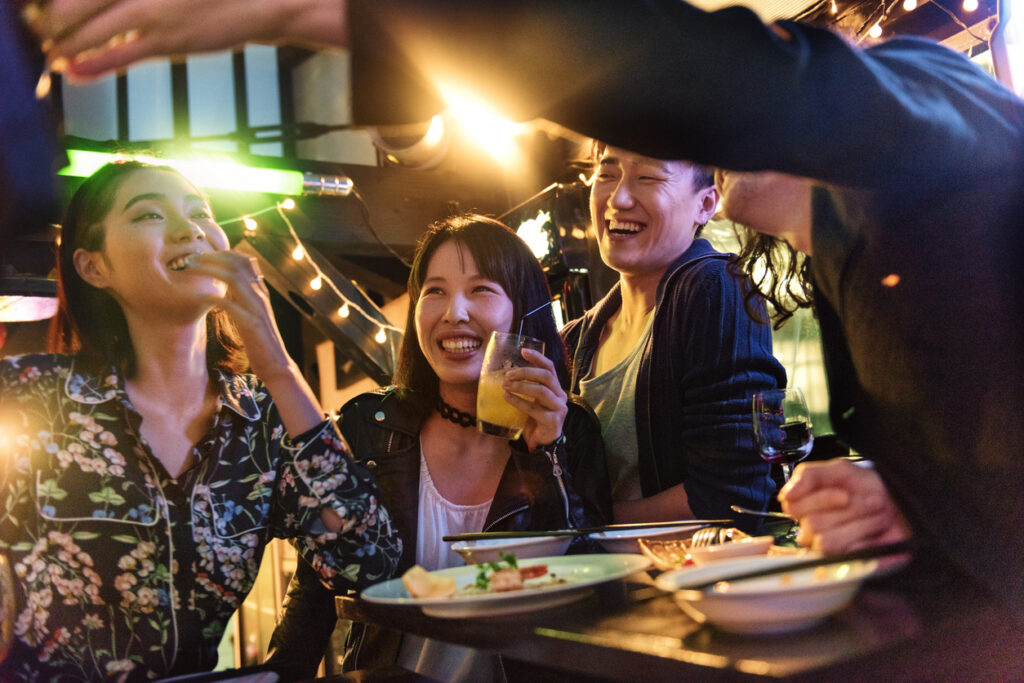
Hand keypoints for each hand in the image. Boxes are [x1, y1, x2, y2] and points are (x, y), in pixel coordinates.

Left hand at [29, 0, 347, 79]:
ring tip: (50, 54)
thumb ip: (139, 0)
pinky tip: (75, 70)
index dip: (61, 5)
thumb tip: (113, 23)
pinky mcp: (168, 42)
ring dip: (66, 45)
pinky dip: (94, 64)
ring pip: (93, 32)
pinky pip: (121, 55)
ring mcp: (152, 14)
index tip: (47, 13)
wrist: (262, 1)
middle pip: (78, 6)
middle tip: (39, 32)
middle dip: (53, 22)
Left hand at [185, 250, 291, 381]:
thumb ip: (242, 297)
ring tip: (192, 269)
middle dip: (214, 257)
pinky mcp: (251, 324)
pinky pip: (230, 304)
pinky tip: (200, 297)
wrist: (276, 363)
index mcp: (260, 292)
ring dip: (210, 270)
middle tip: (193, 257)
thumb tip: (226, 285)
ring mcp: (257, 308)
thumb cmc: (259, 340)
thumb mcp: (251, 313)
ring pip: (234, 278)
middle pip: (238, 264)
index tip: (204, 254)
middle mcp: (260, 295)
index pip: (245, 260)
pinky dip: (213, 297)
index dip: (224, 253)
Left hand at [501, 347, 567, 451]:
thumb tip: (507, 374)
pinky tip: (508, 398)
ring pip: (541, 391)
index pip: (550, 367)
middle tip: (508, 374)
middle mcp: (560, 396)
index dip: (538, 358)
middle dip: (525, 372)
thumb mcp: (532, 399)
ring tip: (506, 386)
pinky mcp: (553, 421)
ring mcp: (559, 408)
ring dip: (521, 386)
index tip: (523, 351)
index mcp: (556, 388)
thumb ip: (527, 387)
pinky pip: (534, 408)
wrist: (541, 442)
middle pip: (546, 376)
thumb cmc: (535, 419)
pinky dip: (519, 402)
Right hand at [779, 458, 911, 554]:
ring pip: (826, 542)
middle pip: (812, 524)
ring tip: (880, 515)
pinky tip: (880, 534)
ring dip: (861, 524)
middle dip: (850, 510)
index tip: (844, 493)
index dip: (819, 499)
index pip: (792, 506)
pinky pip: (846, 556)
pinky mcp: (847, 565)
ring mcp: (828, 550)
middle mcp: (811, 530)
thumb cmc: (870, 488)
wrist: (903, 506)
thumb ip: (809, 476)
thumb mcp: (841, 471)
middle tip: (873, 501)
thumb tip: (786, 495)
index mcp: (805, 506)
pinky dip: (868, 540)